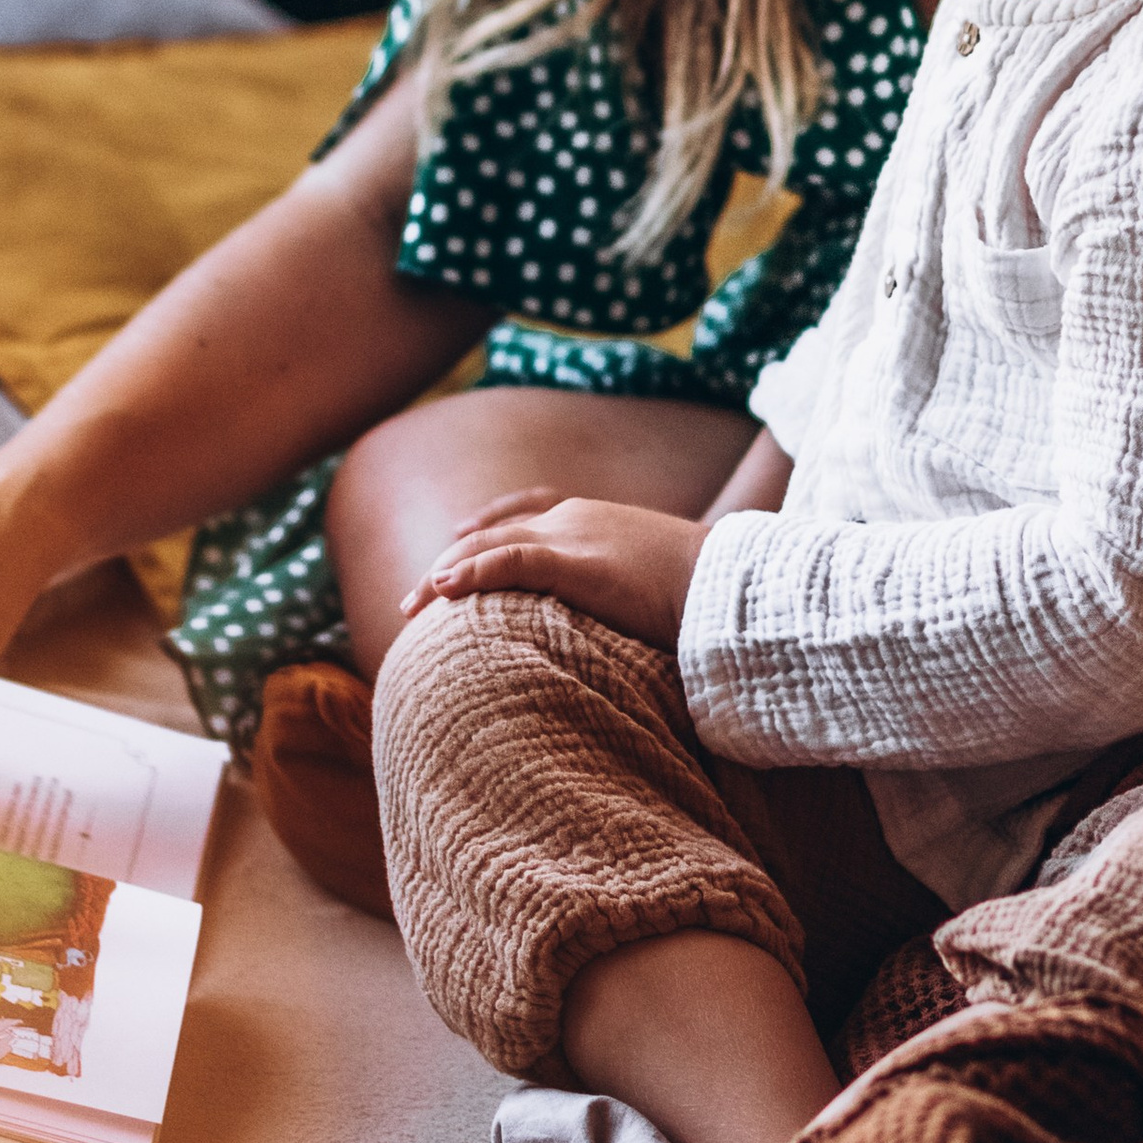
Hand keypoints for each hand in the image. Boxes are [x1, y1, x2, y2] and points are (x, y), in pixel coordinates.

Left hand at [401, 486, 711, 650]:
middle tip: (413, 601)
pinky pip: (506, 561)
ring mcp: (572, 535)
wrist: (730, 584)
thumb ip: (616, 592)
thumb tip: (611, 624)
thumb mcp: (647, 585)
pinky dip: (468, 573)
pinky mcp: (574, 560)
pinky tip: (441, 591)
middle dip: (448, 565)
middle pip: (492, 535)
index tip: (448, 560)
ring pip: (488, 547)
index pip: (520, 521)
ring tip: (411, 606)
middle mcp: (573, 519)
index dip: (479, 538)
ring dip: (443, 574)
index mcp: (590, 520)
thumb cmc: (699, 593)